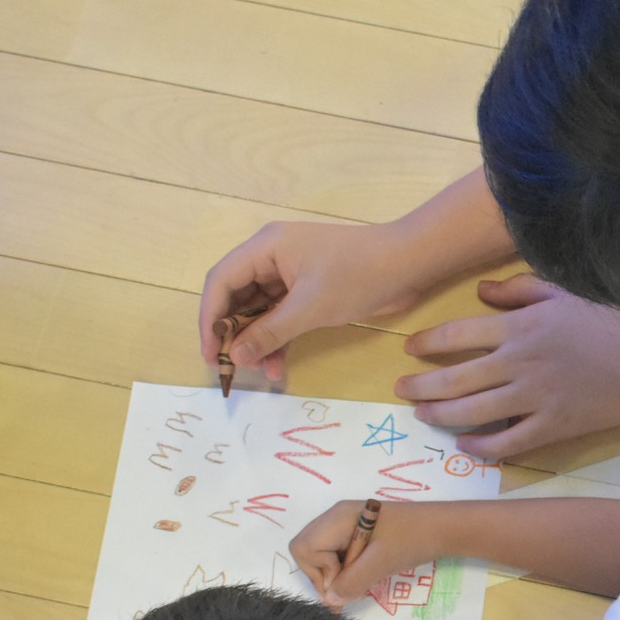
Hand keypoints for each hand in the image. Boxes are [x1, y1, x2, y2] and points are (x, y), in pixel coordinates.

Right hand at [199, 220, 433, 382]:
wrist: (409, 263)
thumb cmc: (359, 275)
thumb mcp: (310, 307)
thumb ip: (269, 332)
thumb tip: (234, 357)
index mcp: (265, 248)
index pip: (220, 282)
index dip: (209, 319)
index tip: (209, 354)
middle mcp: (271, 257)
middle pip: (236, 297)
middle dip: (234, 334)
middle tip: (233, 368)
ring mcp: (290, 273)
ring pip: (260, 311)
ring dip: (258, 341)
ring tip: (262, 372)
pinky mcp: (308, 289)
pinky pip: (282, 315)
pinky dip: (279, 339)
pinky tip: (279, 366)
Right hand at [290, 499, 444, 610]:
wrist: (444, 528)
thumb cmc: (413, 540)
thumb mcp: (381, 564)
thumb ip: (352, 582)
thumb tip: (330, 600)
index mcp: (338, 517)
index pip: (304, 547)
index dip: (318, 569)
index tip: (344, 579)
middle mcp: (336, 517)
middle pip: (307, 549)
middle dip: (322, 574)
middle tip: (349, 587)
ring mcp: (346, 523)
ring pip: (322, 554)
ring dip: (335, 573)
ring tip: (361, 582)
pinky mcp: (357, 532)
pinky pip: (337, 553)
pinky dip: (346, 568)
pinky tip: (366, 573)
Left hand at [397, 274, 619, 458]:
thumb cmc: (613, 321)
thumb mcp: (565, 292)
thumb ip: (520, 290)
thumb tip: (481, 292)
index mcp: (521, 327)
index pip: (458, 334)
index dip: (428, 343)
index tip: (410, 349)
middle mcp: (520, 364)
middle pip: (455, 378)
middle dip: (421, 384)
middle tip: (400, 388)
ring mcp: (535, 399)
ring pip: (473, 412)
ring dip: (440, 414)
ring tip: (422, 413)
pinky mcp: (552, 427)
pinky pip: (507, 442)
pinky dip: (481, 446)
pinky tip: (465, 444)